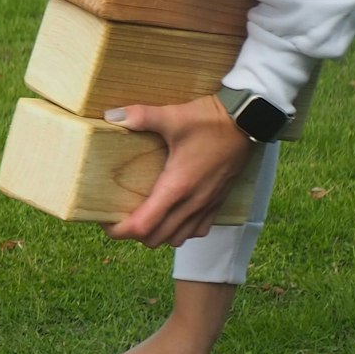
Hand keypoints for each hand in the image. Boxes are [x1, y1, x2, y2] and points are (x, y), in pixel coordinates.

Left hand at [103, 94, 256, 246]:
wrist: (248, 122)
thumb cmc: (210, 121)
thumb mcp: (172, 116)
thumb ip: (140, 116)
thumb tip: (111, 115)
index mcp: (177, 187)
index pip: (143, 226)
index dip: (119, 230)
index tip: (105, 221)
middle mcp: (192, 202)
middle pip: (156, 238)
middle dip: (134, 233)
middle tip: (120, 216)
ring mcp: (207, 205)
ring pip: (178, 238)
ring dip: (159, 234)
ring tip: (144, 217)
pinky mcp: (218, 202)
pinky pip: (197, 230)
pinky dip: (181, 230)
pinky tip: (173, 214)